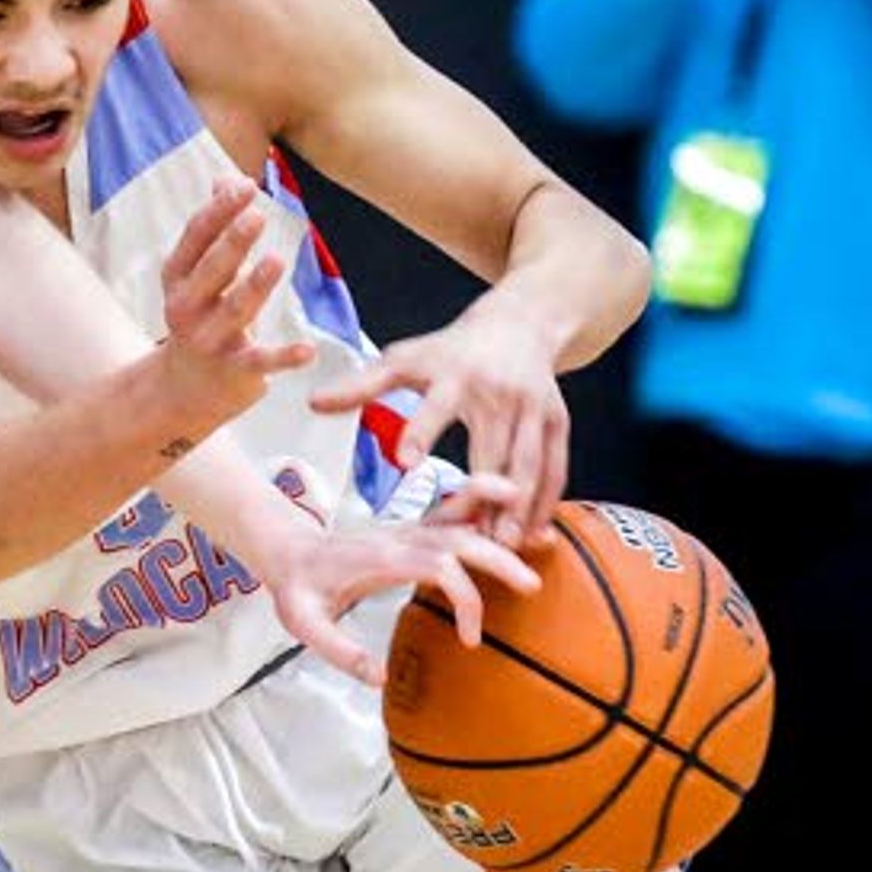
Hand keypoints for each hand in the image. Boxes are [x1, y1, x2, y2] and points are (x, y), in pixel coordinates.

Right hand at [139, 173, 309, 445]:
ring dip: (255, 286)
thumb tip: (226, 178)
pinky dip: (285, 357)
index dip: (219, 211)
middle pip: (212, 270)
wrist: (185, 388)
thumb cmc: (201, 314)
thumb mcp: (198, 273)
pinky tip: (308, 350)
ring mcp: (209, 340)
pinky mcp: (235, 370)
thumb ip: (214, 228)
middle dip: (233, 243)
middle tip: (258, 216)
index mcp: (177, 277)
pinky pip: (262, 361)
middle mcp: (186, 308)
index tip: (246, 185)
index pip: (195, 238)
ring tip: (277, 261)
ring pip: (236, 310)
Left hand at [250, 487, 541, 681]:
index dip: (463, 599)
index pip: (436, 566)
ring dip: (502, 526)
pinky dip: (490, 509)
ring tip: (546, 539)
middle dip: (498, 559)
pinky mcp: (417, 529)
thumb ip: (339, 651)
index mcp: (378, 557)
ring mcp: (410, 529)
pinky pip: (458, 513)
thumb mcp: (304, 625)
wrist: (290, 551)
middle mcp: (400, 537)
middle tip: (532, 586)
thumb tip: (380, 677)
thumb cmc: (298, 589)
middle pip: (458, 537)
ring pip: (463, 519)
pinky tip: (519, 517)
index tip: (471, 641)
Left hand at [308, 294, 570, 542]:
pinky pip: (555, 467)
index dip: (421, 431)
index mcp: (456, 376)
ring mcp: (535, 407)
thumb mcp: (406, 359)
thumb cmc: (451, 350)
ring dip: (520, 507)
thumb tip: (312, 403)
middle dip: (487, 494)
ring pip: (529, 464)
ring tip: (506, 546)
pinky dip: (547, 501)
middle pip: (494, 449)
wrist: (520, 325)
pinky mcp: (558, 421)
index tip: (405, 461)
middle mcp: (500, 392)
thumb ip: (362, 385)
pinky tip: (534, 535)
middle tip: (473, 539)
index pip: (436, 406)